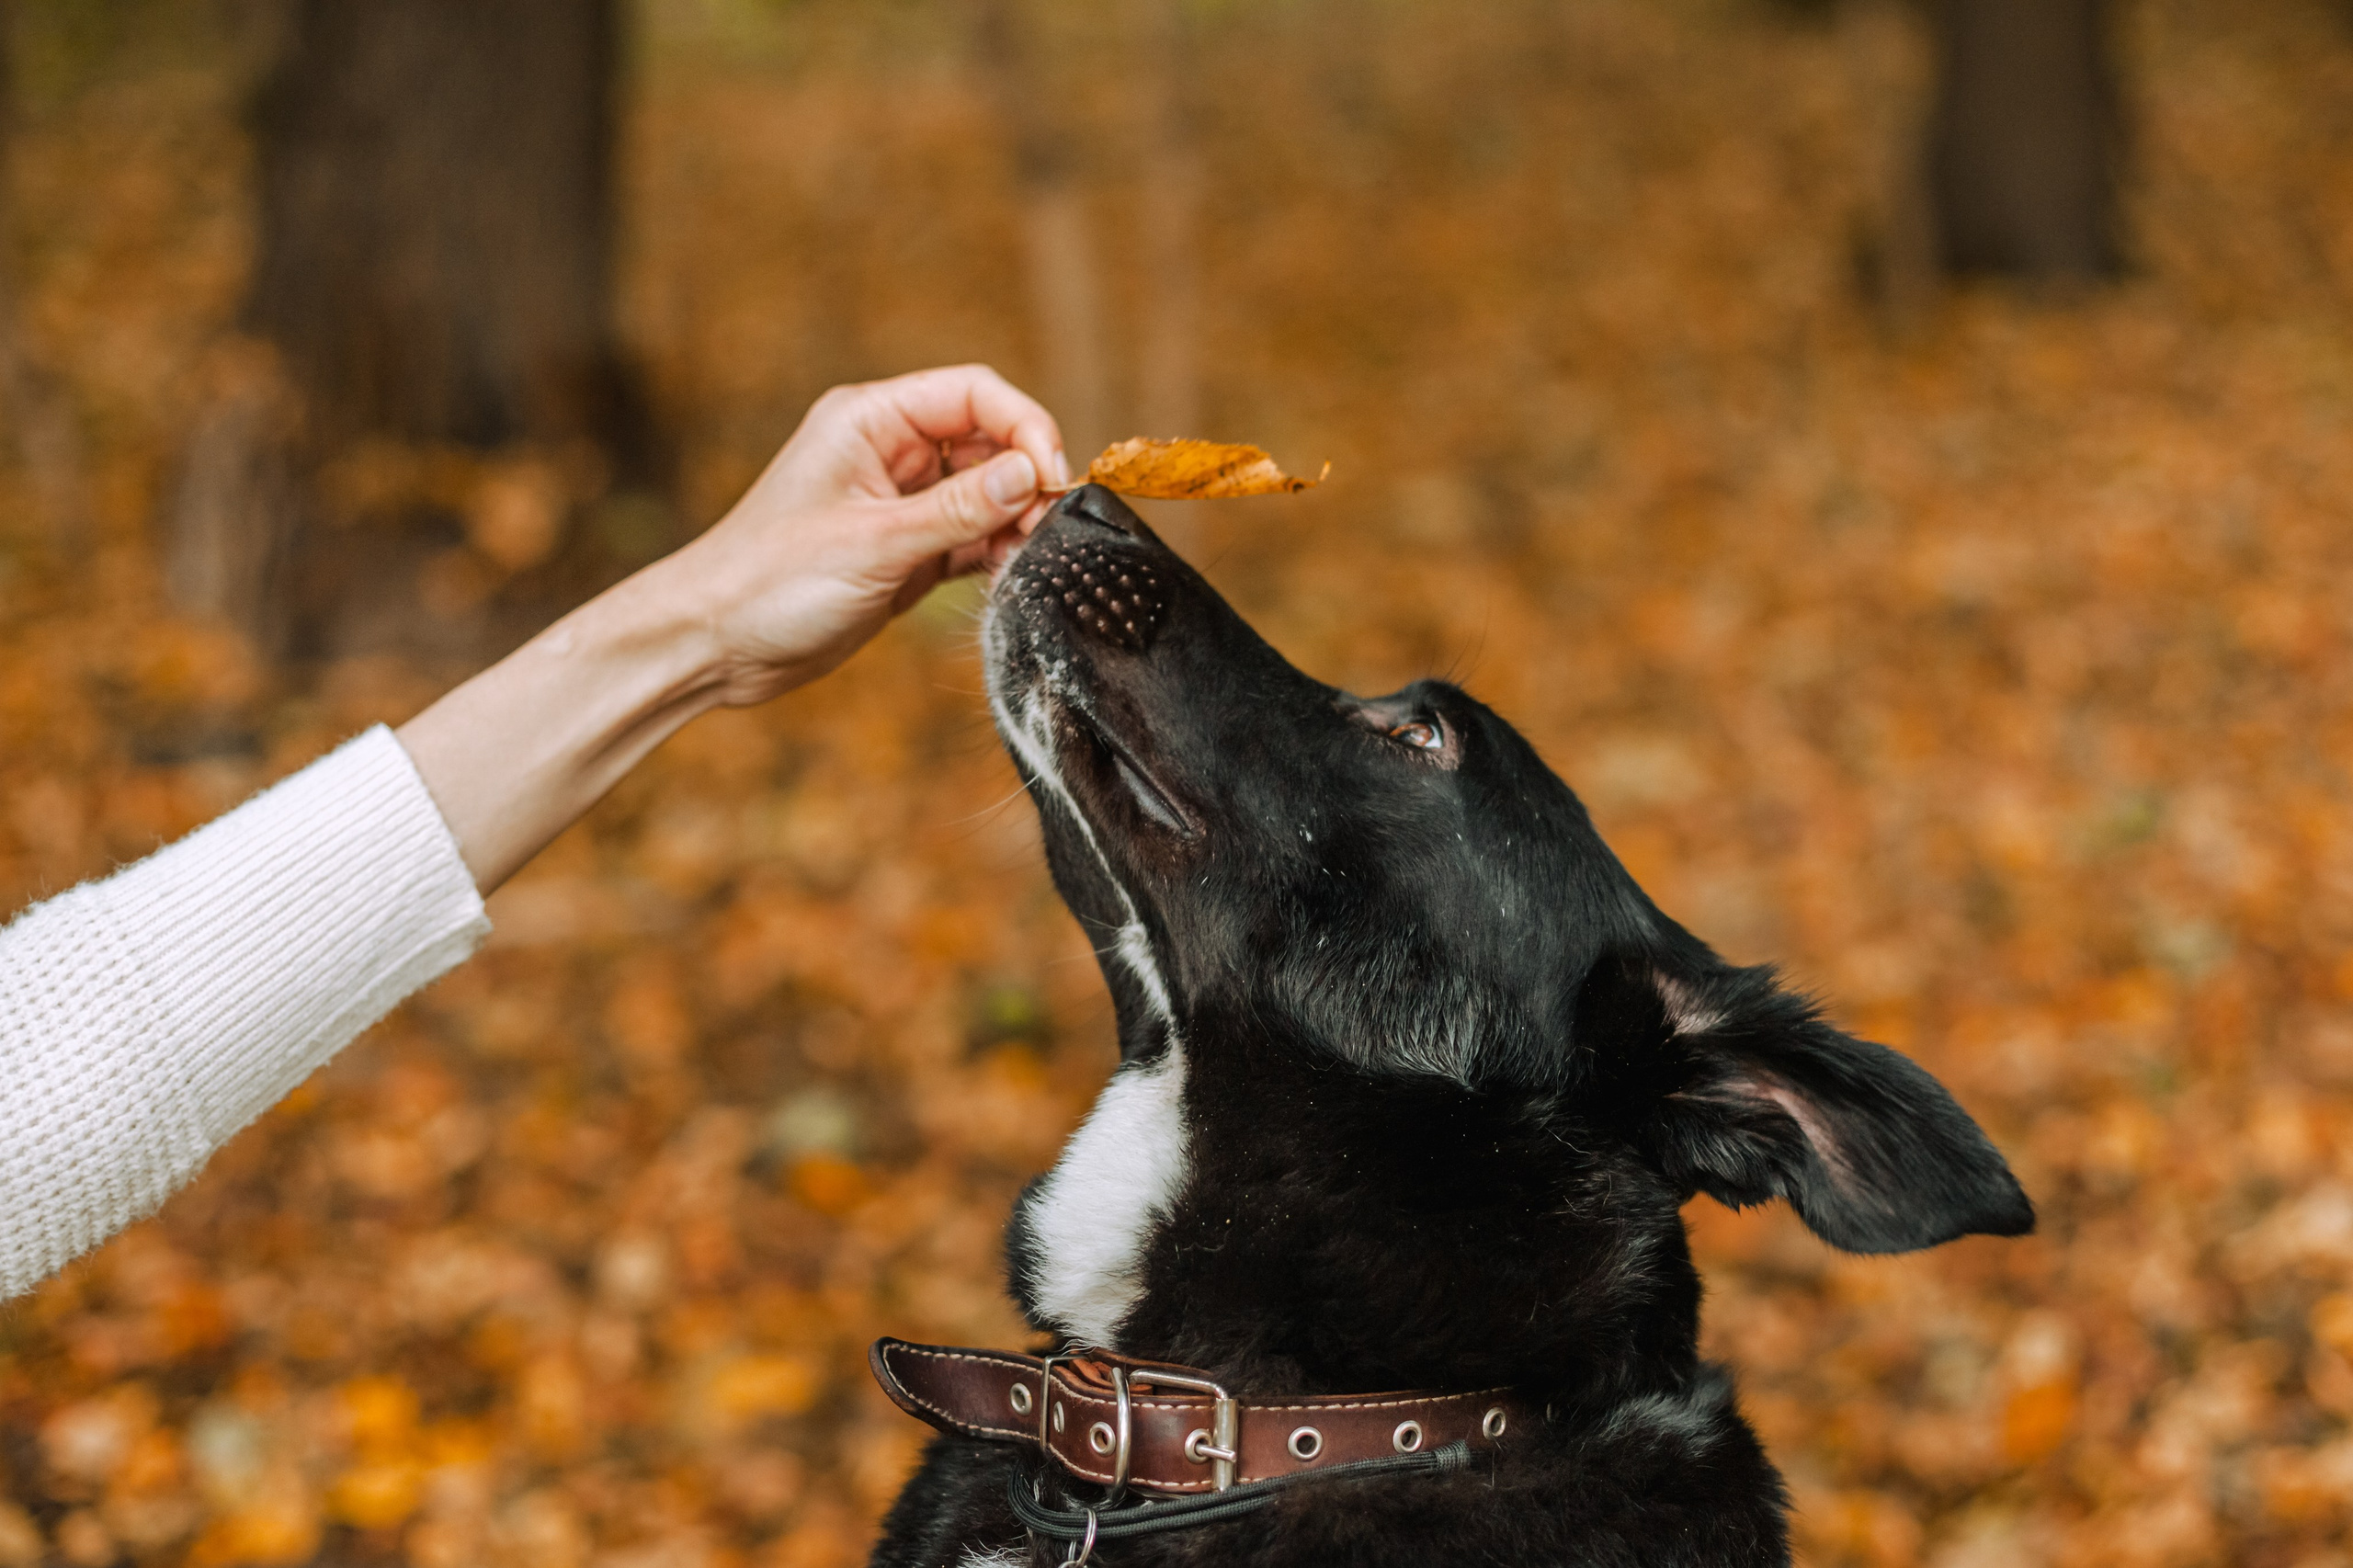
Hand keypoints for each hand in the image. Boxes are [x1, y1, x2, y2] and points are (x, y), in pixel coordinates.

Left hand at [398, 365, 1066, 892]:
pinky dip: (995, 554)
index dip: (1023, 425)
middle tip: (1048, 530)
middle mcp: (888, 452)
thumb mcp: (873, 544)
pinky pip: (968, 539)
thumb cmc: (769, 581)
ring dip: (1015, 522)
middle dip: (1026, 480)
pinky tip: (1010, 577)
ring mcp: (897, 503)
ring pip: (984, 494)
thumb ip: (957, 510)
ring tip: (1032, 560)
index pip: (973, 393)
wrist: (714, 644)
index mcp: (869, 421)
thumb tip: (1031, 475)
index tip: (1050, 477)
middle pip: (988, 442)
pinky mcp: (903, 552)